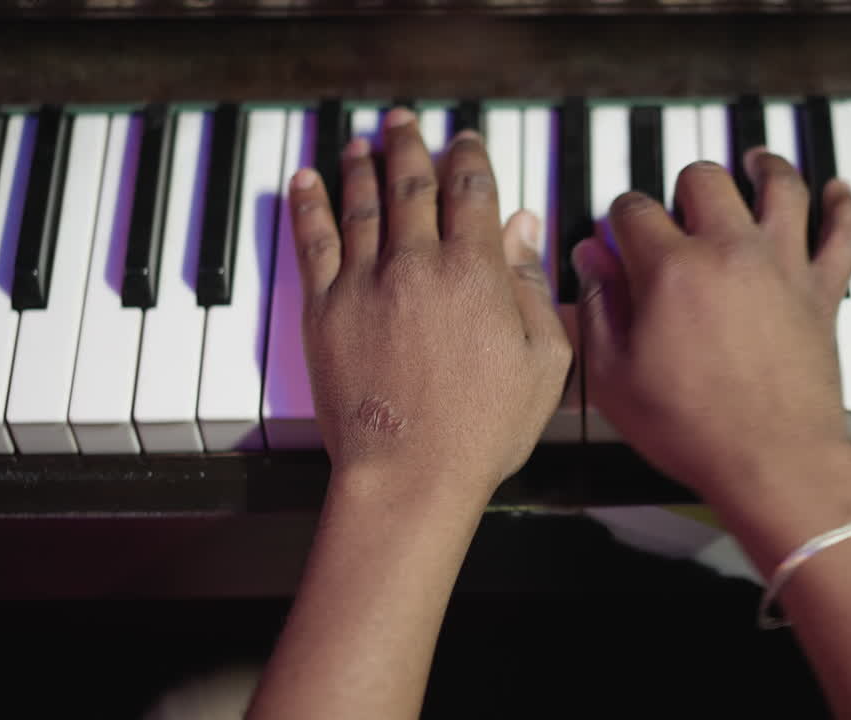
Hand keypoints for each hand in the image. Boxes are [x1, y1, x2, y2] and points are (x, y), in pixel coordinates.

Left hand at [287, 108, 570, 495]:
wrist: (410, 473)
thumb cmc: (484, 428)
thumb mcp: (543, 360)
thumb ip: (532, 287)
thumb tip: (522, 228)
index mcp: (474, 273)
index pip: (470, 191)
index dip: (468, 158)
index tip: (465, 142)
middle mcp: (416, 264)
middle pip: (411, 184)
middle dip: (409, 145)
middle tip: (404, 120)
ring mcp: (364, 283)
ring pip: (361, 203)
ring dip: (361, 164)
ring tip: (362, 140)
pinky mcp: (323, 309)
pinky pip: (312, 241)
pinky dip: (308, 205)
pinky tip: (307, 180)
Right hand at [573, 152, 850, 502]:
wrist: (774, 462)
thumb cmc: (693, 429)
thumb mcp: (614, 378)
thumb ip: (597, 310)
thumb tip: (590, 261)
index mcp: (671, 269)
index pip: (634, 209)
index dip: (619, 218)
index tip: (617, 236)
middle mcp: (729, 251)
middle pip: (704, 179)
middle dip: (683, 188)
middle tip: (678, 211)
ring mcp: (783, 265)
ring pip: (779, 185)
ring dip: (764, 166)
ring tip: (756, 161)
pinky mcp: (822, 291)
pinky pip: (844, 232)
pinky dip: (844, 205)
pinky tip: (837, 190)